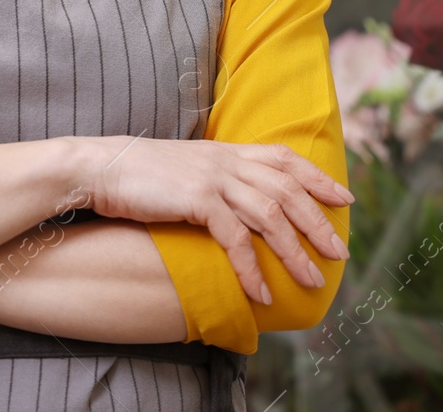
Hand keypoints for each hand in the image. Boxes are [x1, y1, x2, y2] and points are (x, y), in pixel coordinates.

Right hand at [75, 137, 352, 305]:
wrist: (98, 167)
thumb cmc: (137, 174)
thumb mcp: (184, 169)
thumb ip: (213, 179)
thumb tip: (234, 204)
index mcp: (225, 151)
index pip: (284, 158)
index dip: (317, 178)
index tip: (344, 198)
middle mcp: (225, 160)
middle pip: (287, 189)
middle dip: (318, 222)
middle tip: (339, 252)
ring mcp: (212, 178)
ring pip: (270, 215)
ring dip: (294, 252)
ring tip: (311, 280)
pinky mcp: (196, 199)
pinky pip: (234, 237)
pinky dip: (251, 267)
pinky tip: (259, 291)